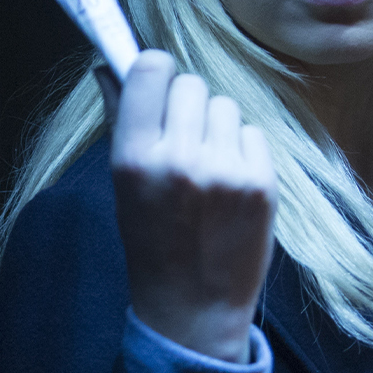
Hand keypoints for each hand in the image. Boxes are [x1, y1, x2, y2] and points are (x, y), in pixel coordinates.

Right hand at [110, 50, 276, 362]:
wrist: (193, 307)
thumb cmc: (151, 241)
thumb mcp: (122, 184)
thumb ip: (120, 120)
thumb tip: (109, 66)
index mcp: (134, 158)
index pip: (151, 69)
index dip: (155, 73)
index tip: (156, 89)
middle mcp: (179, 159)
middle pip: (191, 84)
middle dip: (186, 105)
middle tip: (181, 138)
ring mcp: (225, 170)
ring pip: (225, 106)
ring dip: (215, 127)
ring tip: (207, 165)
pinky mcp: (262, 183)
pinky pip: (252, 133)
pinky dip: (242, 150)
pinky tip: (230, 182)